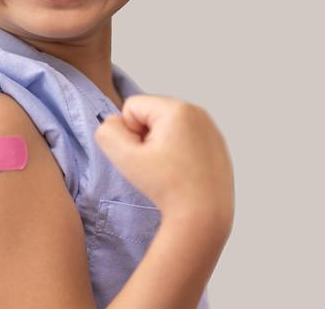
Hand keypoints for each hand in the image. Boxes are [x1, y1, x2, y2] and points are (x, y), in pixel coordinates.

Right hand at [94, 94, 234, 230]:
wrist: (204, 217)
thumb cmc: (167, 188)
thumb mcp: (126, 159)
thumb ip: (108, 133)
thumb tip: (112, 120)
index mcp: (177, 108)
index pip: (132, 106)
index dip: (129, 133)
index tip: (146, 156)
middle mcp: (197, 111)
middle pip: (151, 115)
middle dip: (146, 137)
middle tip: (157, 165)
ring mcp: (210, 127)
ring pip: (168, 127)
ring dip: (162, 145)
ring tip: (170, 170)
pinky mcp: (217, 144)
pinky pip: (186, 138)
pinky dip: (180, 152)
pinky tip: (184, 173)